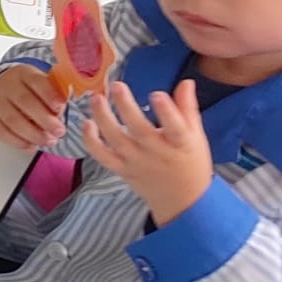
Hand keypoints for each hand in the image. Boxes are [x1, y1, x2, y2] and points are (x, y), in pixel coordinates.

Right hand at [0, 63, 66, 150]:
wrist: (1, 88)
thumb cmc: (29, 89)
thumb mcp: (43, 84)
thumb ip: (55, 95)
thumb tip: (61, 111)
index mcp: (24, 74)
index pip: (36, 82)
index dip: (49, 95)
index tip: (60, 108)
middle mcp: (7, 86)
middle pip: (24, 102)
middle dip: (45, 119)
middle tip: (60, 131)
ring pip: (13, 120)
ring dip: (34, 134)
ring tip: (50, 141)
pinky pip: (2, 133)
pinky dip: (19, 142)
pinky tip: (33, 145)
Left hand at [84, 80, 213, 224]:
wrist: (183, 200)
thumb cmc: (191, 162)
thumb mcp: (195, 136)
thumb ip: (187, 108)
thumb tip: (185, 81)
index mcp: (180, 144)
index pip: (175, 128)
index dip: (166, 111)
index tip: (157, 94)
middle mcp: (157, 153)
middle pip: (140, 130)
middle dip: (127, 107)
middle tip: (117, 85)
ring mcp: (137, 162)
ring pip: (117, 140)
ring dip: (103, 118)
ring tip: (96, 98)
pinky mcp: (122, 169)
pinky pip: (103, 157)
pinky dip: (91, 142)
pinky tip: (86, 124)